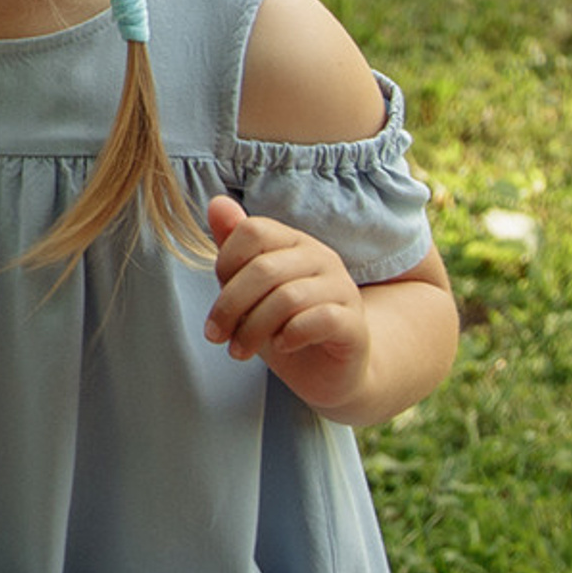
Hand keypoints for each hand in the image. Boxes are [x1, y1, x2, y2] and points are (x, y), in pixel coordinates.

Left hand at [205, 197, 368, 410]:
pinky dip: (291, 335)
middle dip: (230, 306)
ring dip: (254, 329)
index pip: (252, 230)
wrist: (326, 370)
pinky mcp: (355, 324)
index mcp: (293, 242)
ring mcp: (343, 289)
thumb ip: (232, 247)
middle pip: (264, 268)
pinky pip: (320, 318)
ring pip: (288, 297)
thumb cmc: (281, 325)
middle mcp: (322, 257)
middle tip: (217, 336)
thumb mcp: (247, 289)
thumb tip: (218, 202)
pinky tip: (282, 346)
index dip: (225, 264)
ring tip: (241, 349)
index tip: (217, 299)